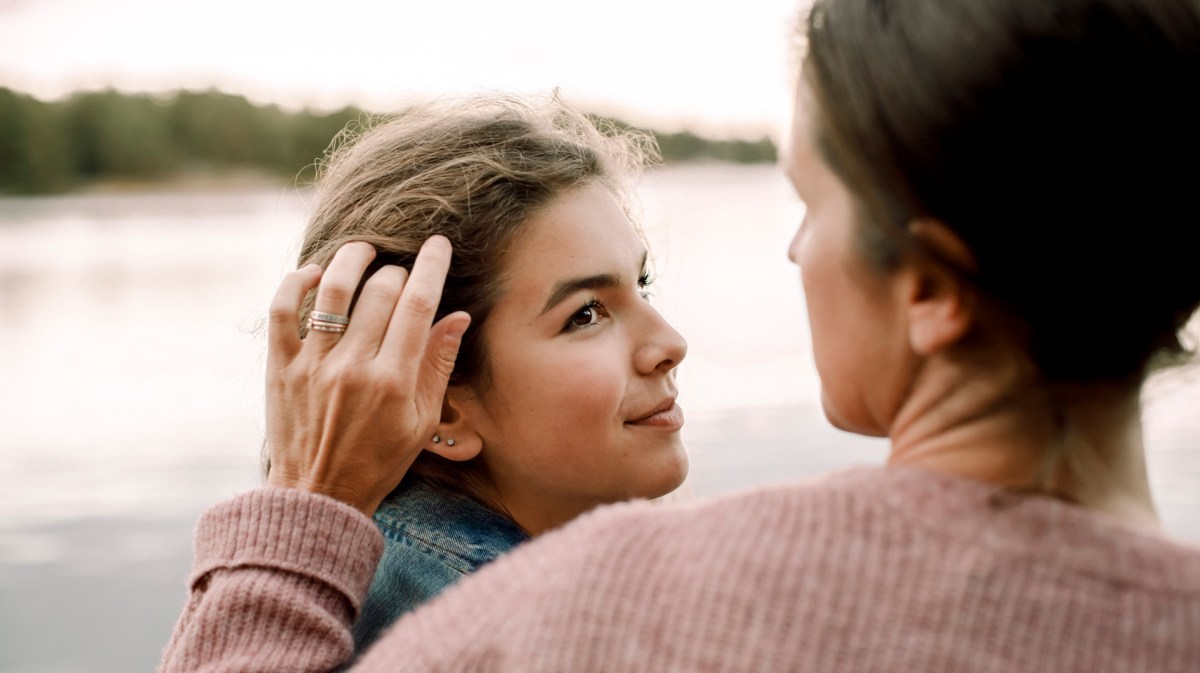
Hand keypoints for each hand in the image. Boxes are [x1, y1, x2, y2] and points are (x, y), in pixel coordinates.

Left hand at [263, 237, 469, 515]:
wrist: (317, 496)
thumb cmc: (378, 462)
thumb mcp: (422, 422)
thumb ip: (438, 365)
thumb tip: (458, 316)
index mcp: (394, 381)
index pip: (419, 304)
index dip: (432, 266)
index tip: (439, 244)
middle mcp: (354, 367)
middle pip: (381, 290)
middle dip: (399, 270)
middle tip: (402, 274)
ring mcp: (313, 364)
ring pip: (333, 288)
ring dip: (352, 258)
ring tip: (364, 251)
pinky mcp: (280, 367)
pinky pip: (282, 310)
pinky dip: (297, 282)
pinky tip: (315, 273)